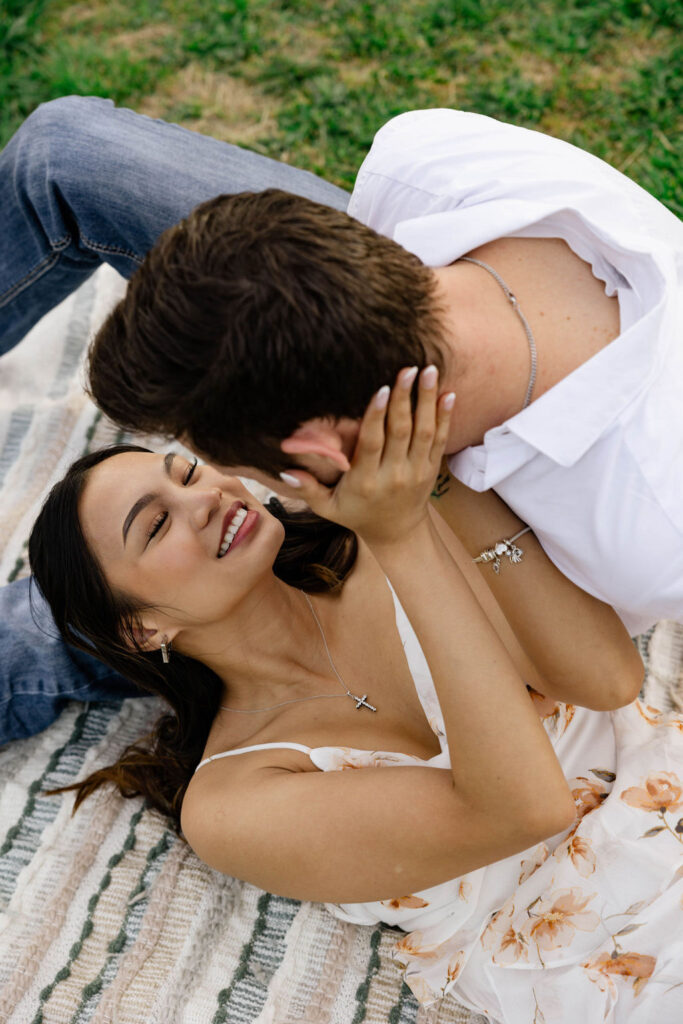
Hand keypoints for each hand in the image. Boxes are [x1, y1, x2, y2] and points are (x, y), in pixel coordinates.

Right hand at [280, 366, 454, 545]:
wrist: (397, 533)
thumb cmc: (358, 515)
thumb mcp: (329, 508)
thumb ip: (308, 489)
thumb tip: (284, 471)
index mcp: (365, 481)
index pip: (372, 444)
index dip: (377, 416)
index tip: (381, 389)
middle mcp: (394, 475)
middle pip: (401, 432)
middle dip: (405, 398)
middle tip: (408, 369)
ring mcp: (416, 472)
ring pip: (424, 432)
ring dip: (428, 400)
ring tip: (430, 371)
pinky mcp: (432, 469)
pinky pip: (440, 440)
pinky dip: (446, 416)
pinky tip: (449, 393)